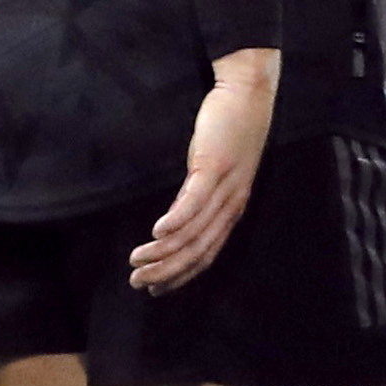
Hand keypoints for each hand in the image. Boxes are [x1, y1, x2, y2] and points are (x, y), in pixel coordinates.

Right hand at [130, 49, 279, 292]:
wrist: (248, 96)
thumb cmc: (230, 134)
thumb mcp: (213, 173)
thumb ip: (195, 198)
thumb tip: (173, 223)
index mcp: (231, 209)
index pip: (207, 253)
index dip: (181, 275)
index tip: (156, 289)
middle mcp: (231, 204)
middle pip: (198, 250)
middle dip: (166, 271)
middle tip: (137, 282)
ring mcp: (224, 186)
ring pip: (193, 231)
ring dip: (163, 252)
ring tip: (136, 261)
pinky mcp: (214, 165)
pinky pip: (194, 200)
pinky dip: (175, 220)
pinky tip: (156, 233)